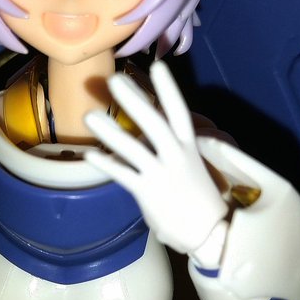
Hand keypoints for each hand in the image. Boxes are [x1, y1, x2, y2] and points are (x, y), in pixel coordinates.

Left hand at [84, 61, 228, 261]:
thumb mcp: (191, 166)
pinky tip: (90, 154)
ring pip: (133, 149)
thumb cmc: (198, 198)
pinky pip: (123, 175)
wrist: (209, 232)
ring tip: (90, 115)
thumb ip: (171, 148)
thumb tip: (147, 131)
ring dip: (111, 131)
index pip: (179, 112)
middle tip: (115, 80)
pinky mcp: (148, 193)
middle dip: (135, 101)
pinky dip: (106, 164)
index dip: (169, 90)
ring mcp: (162, 175)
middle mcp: (176, 157)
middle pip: (154, 123)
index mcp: (189, 147)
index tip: (158, 67)